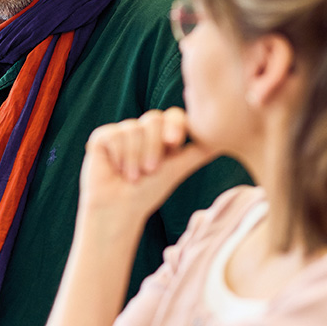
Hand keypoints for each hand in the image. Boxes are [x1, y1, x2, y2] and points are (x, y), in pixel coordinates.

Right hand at [79, 108, 216, 223]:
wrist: (120, 209)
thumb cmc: (148, 193)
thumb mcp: (178, 170)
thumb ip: (198, 151)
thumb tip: (225, 139)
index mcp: (162, 135)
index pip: (173, 116)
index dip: (175, 125)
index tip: (174, 143)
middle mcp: (142, 130)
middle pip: (154, 120)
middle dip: (153, 148)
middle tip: (150, 171)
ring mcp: (121, 132)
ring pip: (133, 129)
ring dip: (135, 159)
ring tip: (132, 176)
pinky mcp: (101, 137)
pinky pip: (114, 135)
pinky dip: (119, 157)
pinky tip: (117, 170)